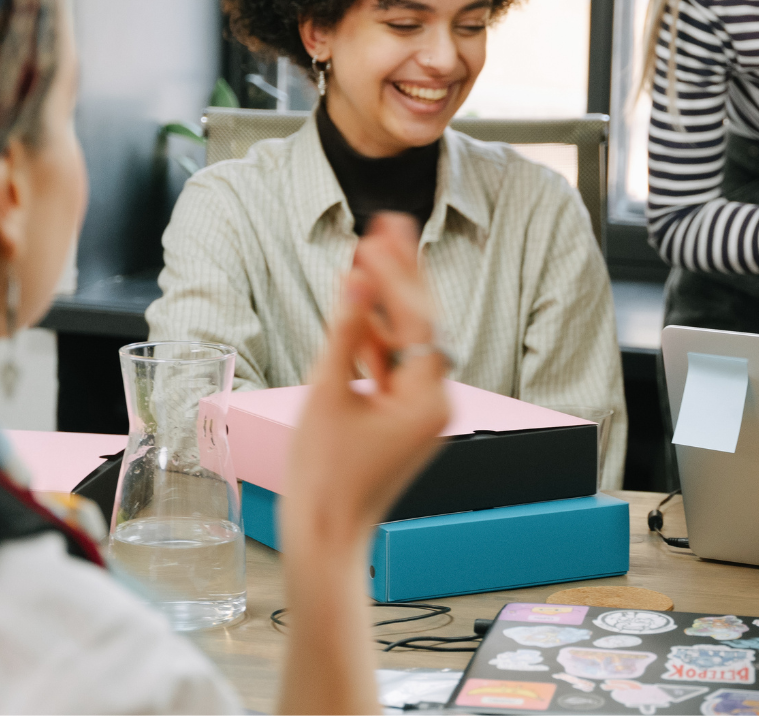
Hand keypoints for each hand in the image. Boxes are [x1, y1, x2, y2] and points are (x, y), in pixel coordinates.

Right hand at [283, 212, 450, 547]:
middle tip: (388, 222)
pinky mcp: (402, 418)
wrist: (324, 536)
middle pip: (422, 322)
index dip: (398, 270)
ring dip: (385, 300)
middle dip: (401, 273)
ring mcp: (420, 411)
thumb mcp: (327, 393)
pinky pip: (393, 366)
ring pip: (407, 341)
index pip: (419, 318)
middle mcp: (435, 402)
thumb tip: (359, 280)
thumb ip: (344, 332)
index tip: (381, 230)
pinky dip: (374, 337)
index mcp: (427, 399)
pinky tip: (355, 302)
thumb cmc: (323, 476)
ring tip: (368, 249)